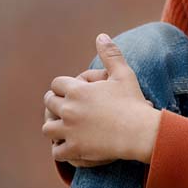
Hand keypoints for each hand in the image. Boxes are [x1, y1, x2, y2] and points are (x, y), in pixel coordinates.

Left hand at [43, 34, 158, 164]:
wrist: (140, 132)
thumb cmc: (133, 102)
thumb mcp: (124, 74)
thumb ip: (111, 54)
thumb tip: (101, 36)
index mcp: (77, 90)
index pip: (56, 84)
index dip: (62, 87)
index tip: (68, 92)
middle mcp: (69, 109)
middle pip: (49, 104)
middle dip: (55, 105)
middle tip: (64, 109)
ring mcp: (70, 130)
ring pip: (47, 128)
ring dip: (54, 127)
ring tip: (62, 128)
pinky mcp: (75, 148)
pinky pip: (57, 151)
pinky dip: (60, 150)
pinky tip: (68, 147)